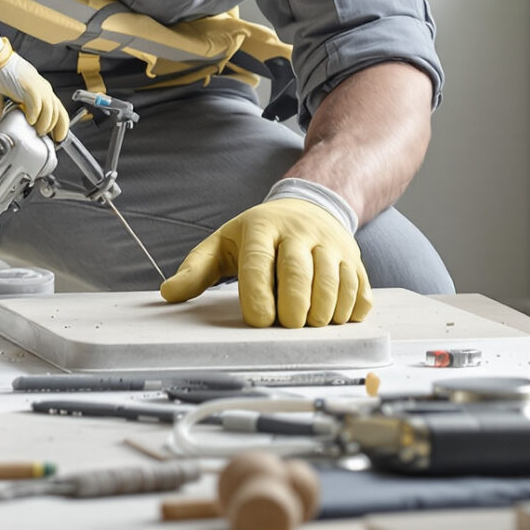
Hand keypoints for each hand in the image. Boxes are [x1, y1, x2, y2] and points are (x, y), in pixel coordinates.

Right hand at [0, 47, 69, 140]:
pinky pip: (37, 105)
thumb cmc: (2, 74)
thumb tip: (2, 118)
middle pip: (58, 113)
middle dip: (55, 129)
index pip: (59, 110)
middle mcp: (44, 89)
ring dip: (45, 124)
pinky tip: (29, 120)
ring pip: (50, 111)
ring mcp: (38, 88)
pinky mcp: (29, 87)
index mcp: (42, 90)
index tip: (57, 138)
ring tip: (37, 131)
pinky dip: (35, 115)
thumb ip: (12, 106)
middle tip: (47, 138)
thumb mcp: (14, 93)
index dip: (60, 126)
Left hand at [160, 199, 372, 327]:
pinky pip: (360, 288)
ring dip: (324, 312)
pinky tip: (336, 317)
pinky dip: (350, 310)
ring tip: (310, 324)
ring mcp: (332, 245)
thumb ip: (197, 269)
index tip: (258, 320)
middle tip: (287, 325)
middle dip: (294, 307)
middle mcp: (299, 232)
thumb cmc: (261, 233)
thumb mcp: (224, 243)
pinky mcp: (355, 259)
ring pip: (334, 281)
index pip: (259, 261)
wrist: (311, 204)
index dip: (259, 294)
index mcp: (261, 228)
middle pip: (300, 273)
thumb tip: (169, 293)